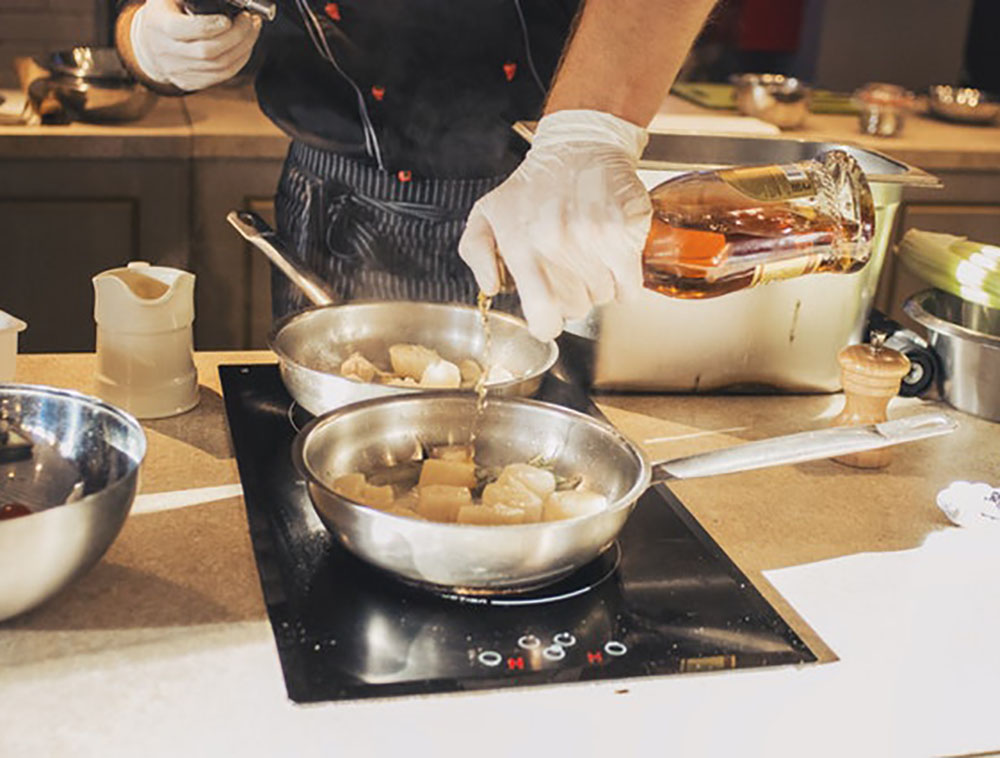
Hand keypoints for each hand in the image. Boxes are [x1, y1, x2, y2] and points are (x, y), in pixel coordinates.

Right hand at [130, 0, 260, 90]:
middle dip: (236, 36)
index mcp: (158, 25)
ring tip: (252, 30)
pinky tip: (245, 46)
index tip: (228, 18)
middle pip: (207, 52)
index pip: (182, 30)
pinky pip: (222, 76)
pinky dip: (239, 61)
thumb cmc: (165, 13)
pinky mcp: (190, 82)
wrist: (150, 43)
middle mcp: (166, 52)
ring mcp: (178, 70)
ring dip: (243, 47)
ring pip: (220, 66)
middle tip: (249, 21)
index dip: (210, 25)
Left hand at [459, 110, 651, 341]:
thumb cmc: (532, 185)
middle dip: (573, 296)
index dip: (547, 325)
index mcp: (521, 245)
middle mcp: (557, 244)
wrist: (579, 145)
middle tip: (569, 269)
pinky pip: (631, 285)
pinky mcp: (625, 232)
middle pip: (576, 308)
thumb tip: (490, 287)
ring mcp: (594, 239)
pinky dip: (625, 281)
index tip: (549, 319)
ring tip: (588, 255)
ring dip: (598, 285)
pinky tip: (613, 260)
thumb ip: (476, 253)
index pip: (542, 314)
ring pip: (603, 297)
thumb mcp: (487, 213)